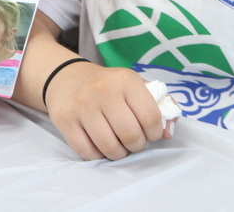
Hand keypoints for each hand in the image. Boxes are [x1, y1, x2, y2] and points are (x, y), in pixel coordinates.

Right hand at [45, 62, 169, 159]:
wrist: (68, 79)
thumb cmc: (109, 86)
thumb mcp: (135, 86)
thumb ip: (160, 105)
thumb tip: (168, 132)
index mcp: (126, 80)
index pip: (151, 116)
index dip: (154, 132)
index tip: (149, 133)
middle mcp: (103, 90)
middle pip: (130, 135)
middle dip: (136, 145)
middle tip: (133, 141)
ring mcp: (82, 105)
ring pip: (109, 147)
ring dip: (118, 153)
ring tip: (118, 144)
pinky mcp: (65, 120)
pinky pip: (87, 152)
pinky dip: (97, 154)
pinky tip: (99, 144)